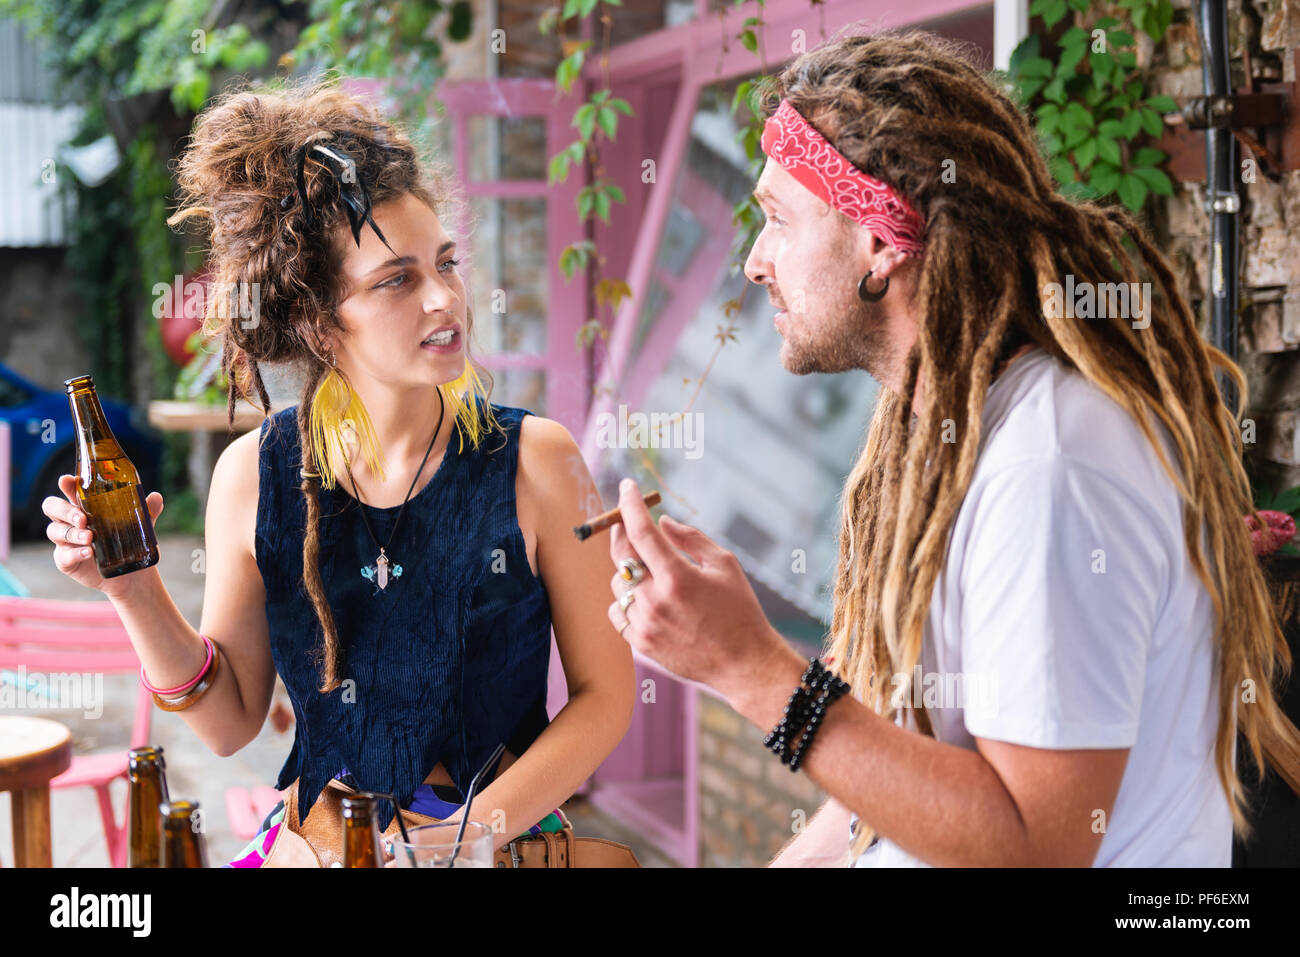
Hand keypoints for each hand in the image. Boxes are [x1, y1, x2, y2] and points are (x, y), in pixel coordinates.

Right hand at [42, 474, 163, 596]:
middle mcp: (70, 521)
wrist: (130, 573)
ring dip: (73, 533)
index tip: (67, 480)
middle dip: (65, 510)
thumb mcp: (139, 525)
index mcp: (84, 506)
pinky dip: (75, 553)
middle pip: (52, 507)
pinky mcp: (65, 560)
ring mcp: (65, 541)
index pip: (69, 490)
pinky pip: (63, 555)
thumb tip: (156, 497)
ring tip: (90, 537)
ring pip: (55, 530)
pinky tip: (89, 552)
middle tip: (83, 518)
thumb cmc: (128, 541)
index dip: (66, 484)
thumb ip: (146, 511)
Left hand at [606, 478, 786, 698]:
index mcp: (677, 576)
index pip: (641, 531)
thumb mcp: (725, 565)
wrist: (743, 663)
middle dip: (620, 532)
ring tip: (652, 575)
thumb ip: (690, 538)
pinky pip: (617, 612)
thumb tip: (662, 521)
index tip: (626, 487)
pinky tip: (645, 600)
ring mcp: (645, 624)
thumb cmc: (739, 609)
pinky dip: (625, 601)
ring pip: (618, 584)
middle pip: (620, 555)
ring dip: (628, 572)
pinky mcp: (641, 643)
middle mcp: (655, 600)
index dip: (630, 504)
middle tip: (626, 522)